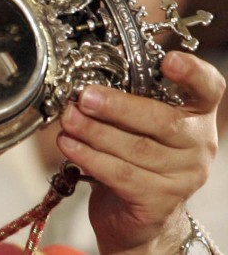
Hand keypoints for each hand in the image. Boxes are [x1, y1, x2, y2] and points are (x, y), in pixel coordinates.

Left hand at [57, 51, 224, 253]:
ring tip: (68, 119)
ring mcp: (182, 177)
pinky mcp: (158, 201)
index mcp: (195, 115)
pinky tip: (69, 145)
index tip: (169, 60)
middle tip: (85, 96)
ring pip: (136, 149)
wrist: (136, 216)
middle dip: (118, 106)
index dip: (192, 72)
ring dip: (95, 131)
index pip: (208, 88)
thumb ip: (123, 99)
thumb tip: (85, 81)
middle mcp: (197, 145)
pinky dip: (90, 157)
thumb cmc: (133, 157)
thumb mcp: (134, 124)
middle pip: (162, 120)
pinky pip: (121, 175)